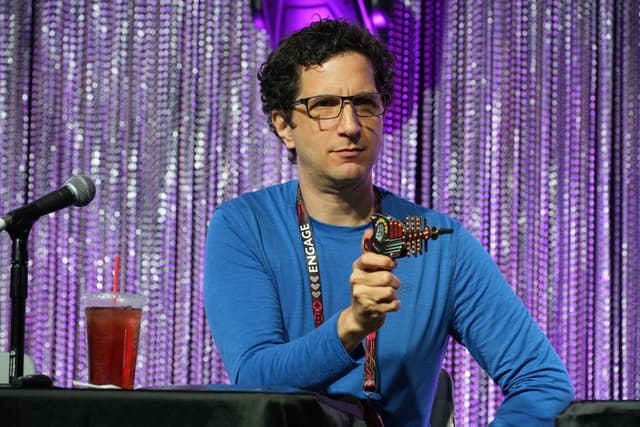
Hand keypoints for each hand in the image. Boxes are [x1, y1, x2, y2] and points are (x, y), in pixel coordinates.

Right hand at [338, 229, 400, 351]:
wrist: (360, 316)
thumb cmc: (369, 288)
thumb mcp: (368, 270)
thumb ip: (371, 252)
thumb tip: (369, 230)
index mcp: (357, 267)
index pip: (368, 258)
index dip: (384, 260)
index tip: (393, 265)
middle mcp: (355, 280)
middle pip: (386, 277)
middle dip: (395, 281)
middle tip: (393, 284)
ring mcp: (360, 295)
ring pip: (390, 291)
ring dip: (395, 294)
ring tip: (388, 296)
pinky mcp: (369, 310)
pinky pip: (393, 304)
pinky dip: (395, 305)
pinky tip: (388, 305)